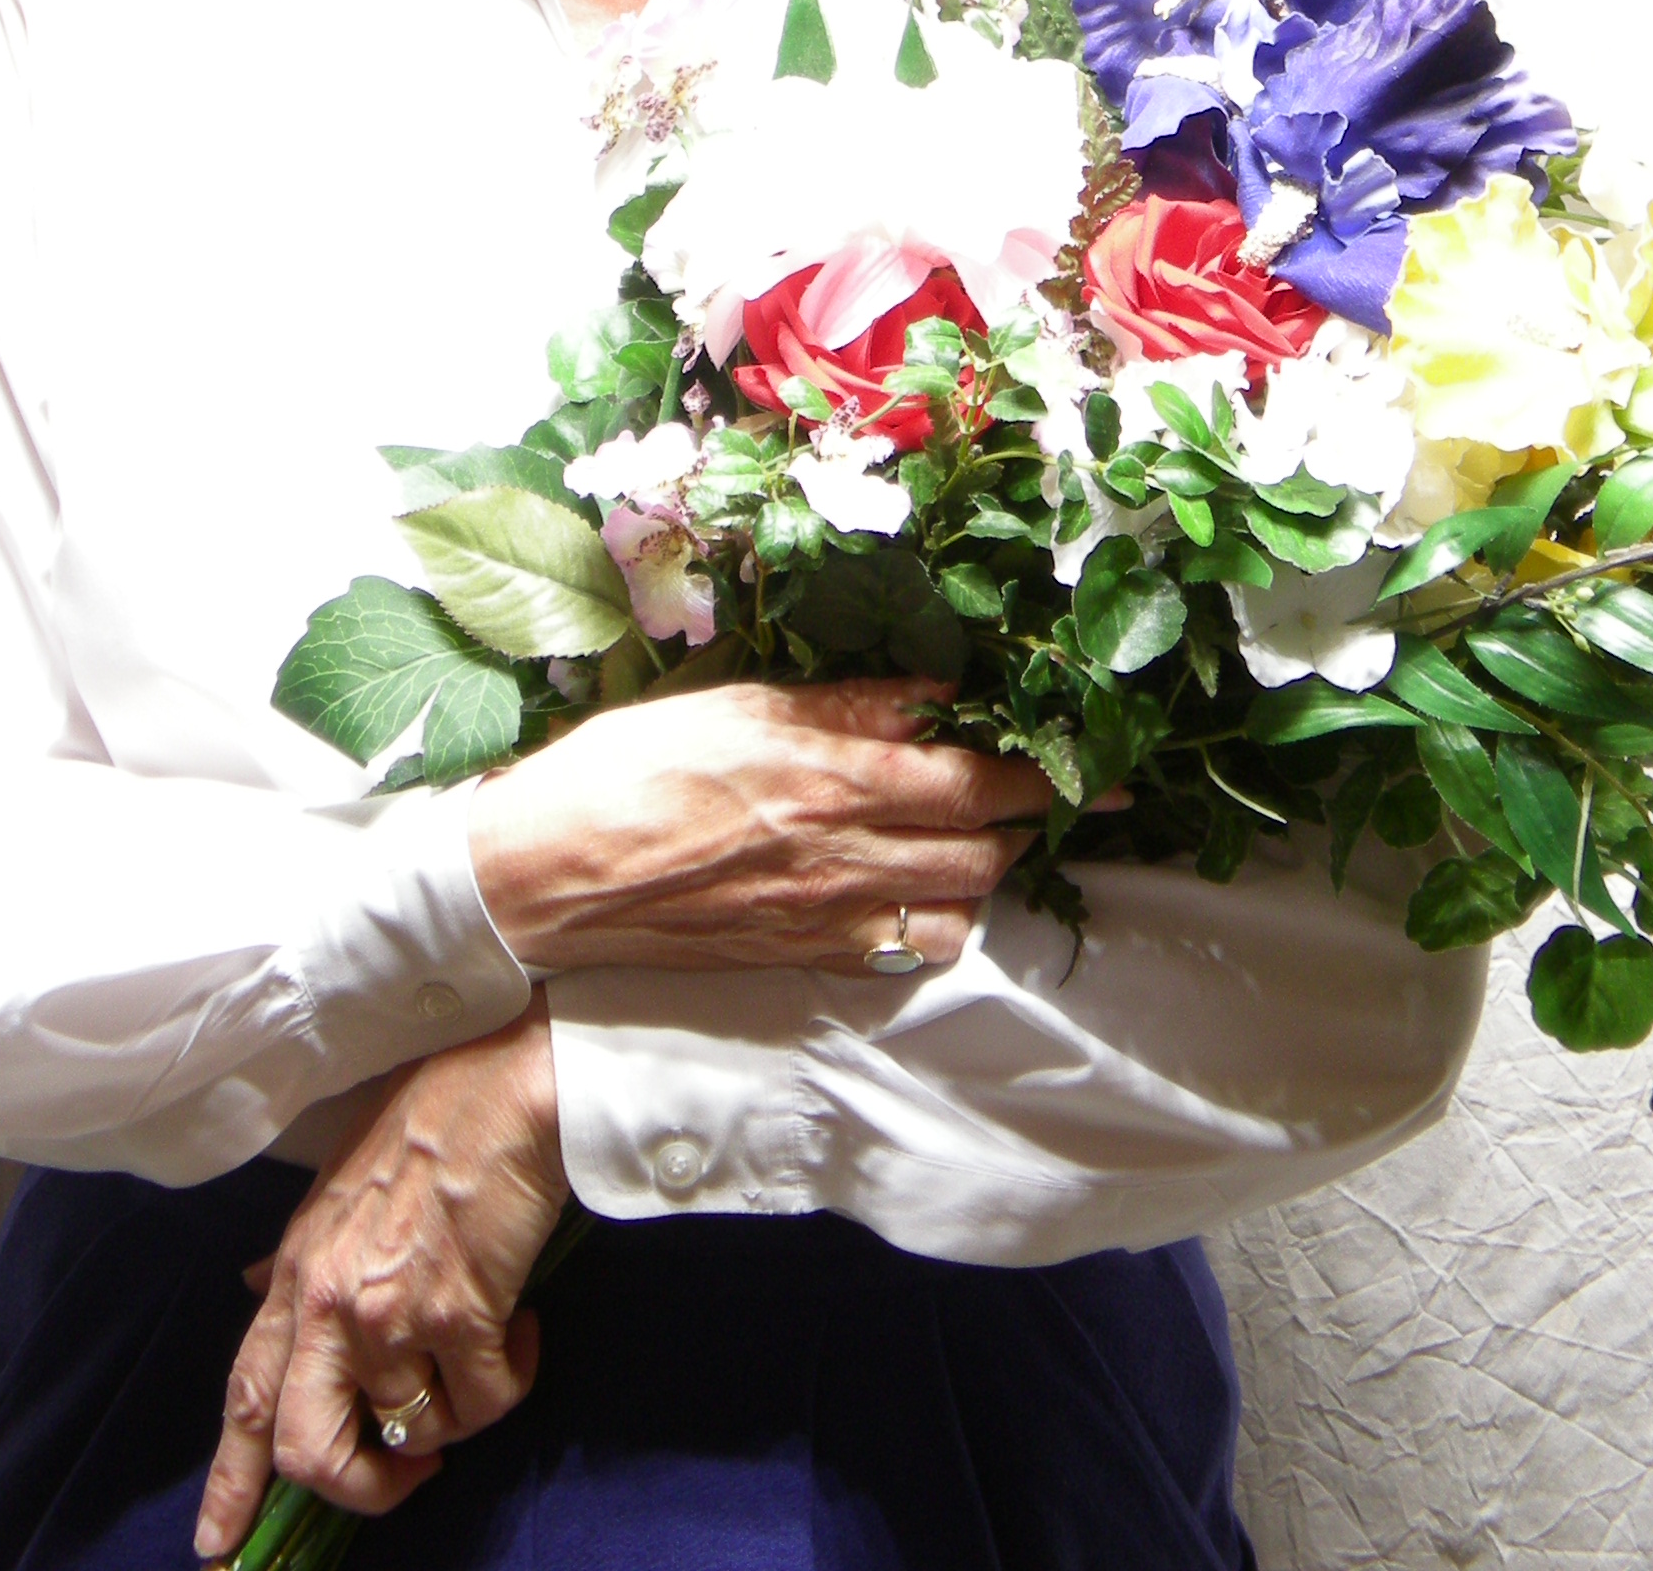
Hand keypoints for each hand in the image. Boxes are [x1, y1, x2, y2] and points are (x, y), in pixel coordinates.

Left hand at [193, 1001, 565, 1558]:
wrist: (506, 1084)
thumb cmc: (432, 1120)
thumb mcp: (340, 1189)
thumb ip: (302, 1258)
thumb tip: (258, 1292)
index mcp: (299, 1272)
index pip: (248, 1396)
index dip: (232, 1481)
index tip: (217, 1546)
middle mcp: (331, 1302)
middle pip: (309, 1450)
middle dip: (359, 1488)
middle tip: (407, 1477)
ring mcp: (392, 1312)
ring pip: (416, 1433)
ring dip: (461, 1412)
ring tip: (487, 1350)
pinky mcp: (461, 1315)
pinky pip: (485, 1403)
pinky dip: (510, 1379)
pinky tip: (522, 1326)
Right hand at [466, 674, 1057, 973]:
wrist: (552, 873)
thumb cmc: (631, 767)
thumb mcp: (737, 703)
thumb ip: (844, 704)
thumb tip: (931, 696)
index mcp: (835, 777)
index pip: (977, 782)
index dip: (1049, 776)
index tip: (1100, 767)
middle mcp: (847, 855)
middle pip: (985, 848)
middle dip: (1031, 820)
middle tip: (1055, 793)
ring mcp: (829, 916)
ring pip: (958, 901)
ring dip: (990, 867)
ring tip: (992, 833)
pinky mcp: (804, 956)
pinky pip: (907, 951)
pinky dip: (941, 922)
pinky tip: (927, 891)